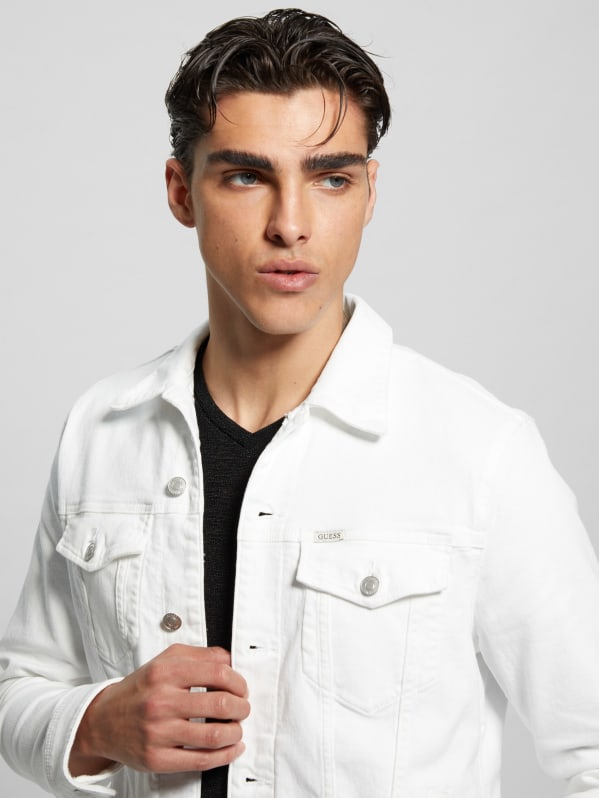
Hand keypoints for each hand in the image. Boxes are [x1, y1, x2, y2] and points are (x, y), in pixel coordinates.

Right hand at [69, 644, 249, 776]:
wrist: (102, 721)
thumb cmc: (139, 690)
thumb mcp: (165, 660)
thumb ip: (199, 655)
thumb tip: (230, 660)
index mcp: (165, 673)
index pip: (217, 672)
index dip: (238, 681)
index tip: (241, 687)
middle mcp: (161, 701)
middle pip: (220, 704)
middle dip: (242, 707)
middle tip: (243, 708)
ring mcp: (158, 732)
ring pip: (214, 735)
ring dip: (236, 732)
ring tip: (237, 728)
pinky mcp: (157, 758)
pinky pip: (200, 760)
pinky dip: (225, 756)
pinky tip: (231, 748)